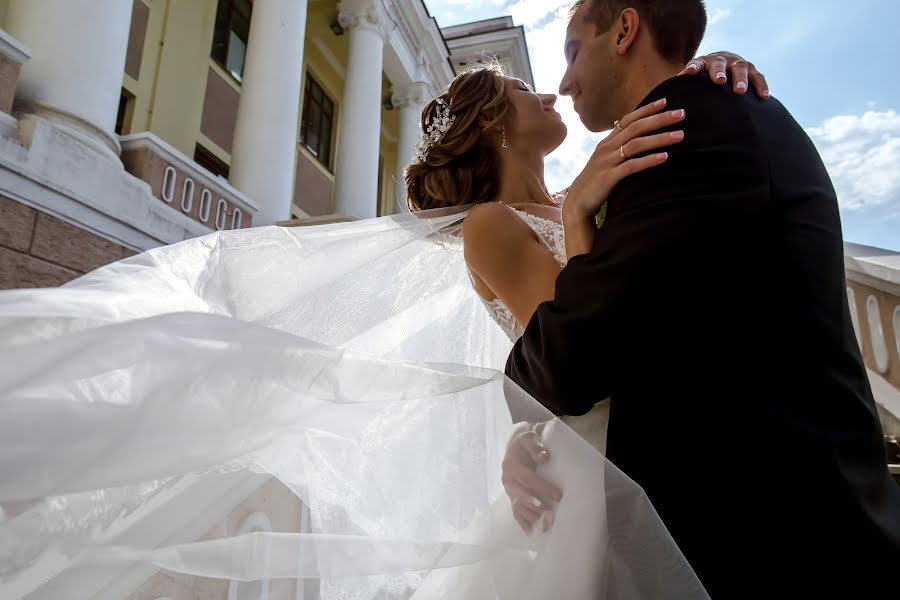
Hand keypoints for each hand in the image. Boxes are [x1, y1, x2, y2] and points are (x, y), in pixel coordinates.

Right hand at [502, 421, 562, 533]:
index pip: (528, 478)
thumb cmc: (526, 441)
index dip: (542, 487)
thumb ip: (536, 446)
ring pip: (518, 506)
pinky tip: (531, 532)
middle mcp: (508, 480)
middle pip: (521, 496)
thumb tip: (544, 457)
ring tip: (545, 527)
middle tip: (551, 516)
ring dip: (531, 517)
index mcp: (512, 465)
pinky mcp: (512, 496)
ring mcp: (509, 490)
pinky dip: (522, 522)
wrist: (515, 444)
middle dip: (536, 507)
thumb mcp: (529, 437)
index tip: (558, 495)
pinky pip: (515, 511)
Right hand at [563, 99, 685, 220]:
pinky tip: (665, 157)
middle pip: (635, 128)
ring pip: (636, 144)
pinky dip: (649, 160)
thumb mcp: (604, 161)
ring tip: (680, 135)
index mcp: (606, 143)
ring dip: (659, 138)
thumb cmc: (594, 183)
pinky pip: (632, 166)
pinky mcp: (609, 177)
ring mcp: (607, 162)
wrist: (576, 203)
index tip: (665, 101)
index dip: (646, 109)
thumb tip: (629, 136)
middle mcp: (606, 148)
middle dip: (659, 119)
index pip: (627, 120)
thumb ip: (616, 148)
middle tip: (681, 114)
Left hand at [680, 51, 769, 97]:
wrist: (723, 71)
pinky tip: (763, 97)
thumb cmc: (702, 82)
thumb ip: (680, 88)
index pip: (697, 62)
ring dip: (741, 79)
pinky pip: (759, 77)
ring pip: (741, 68)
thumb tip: (664, 100)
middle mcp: (721, 60)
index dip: (693, 66)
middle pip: (720, 63)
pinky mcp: (752, 71)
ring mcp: (738, 64)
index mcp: (704, 62)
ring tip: (740, 91)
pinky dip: (761, 86)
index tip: (689, 71)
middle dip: (719, 71)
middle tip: (718, 81)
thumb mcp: (691, 83)